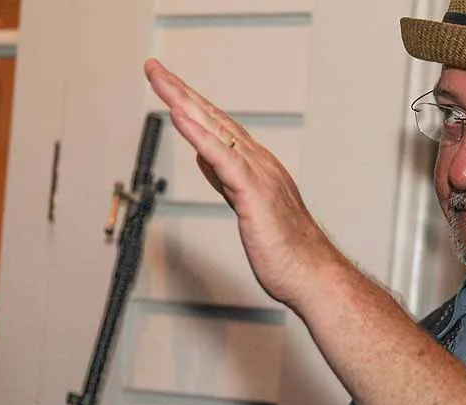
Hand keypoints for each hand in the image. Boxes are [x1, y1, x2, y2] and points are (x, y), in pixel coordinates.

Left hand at [143, 59, 342, 308]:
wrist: (311, 275)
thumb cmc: (285, 251)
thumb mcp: (247, 208)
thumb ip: (224, 179)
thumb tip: (202, 156)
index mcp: (257, 166)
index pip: (218, 127)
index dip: (191, 103)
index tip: (167, 84)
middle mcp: (259, 162)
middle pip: (213, 118)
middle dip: (180, 91)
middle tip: (154, 68)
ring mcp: (258, 174)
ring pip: (215, 130)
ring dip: (184, 102)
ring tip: (160, 79)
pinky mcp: (254, 193)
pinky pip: (221, 158)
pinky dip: (199, 135)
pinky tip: (180, 116)